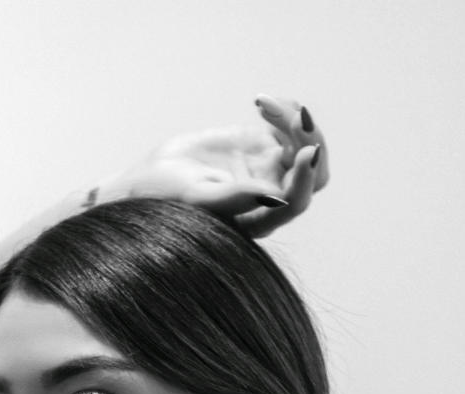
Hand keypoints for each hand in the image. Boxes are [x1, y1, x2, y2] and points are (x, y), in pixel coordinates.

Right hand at [113, 94, 328, 238]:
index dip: (305, 177)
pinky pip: (289, 125)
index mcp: (260, 219)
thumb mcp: (197, 196)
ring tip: (263, 104)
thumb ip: (235, 198)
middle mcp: (271, 198)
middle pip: (313, 173)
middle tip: (294, 114)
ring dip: (293, 119)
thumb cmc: (167, 199)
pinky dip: (282, 109)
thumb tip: (276, 195)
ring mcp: (269, 170)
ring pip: (305, 144)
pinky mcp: (262, 145)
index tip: (306, 150)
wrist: (151, 179)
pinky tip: (259, 103)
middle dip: (308, 141)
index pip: (296, 201)